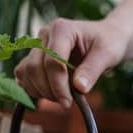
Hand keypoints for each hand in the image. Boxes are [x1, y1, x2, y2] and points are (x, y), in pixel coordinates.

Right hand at [14, 17, 129, 108]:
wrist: (106, 37)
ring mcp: (37, 45)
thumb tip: (79, 88)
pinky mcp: (34, 56)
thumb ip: (93, 70)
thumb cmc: (109, 42)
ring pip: (25, 72)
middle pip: (35, 68)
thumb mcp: (107, 54)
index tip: (68, 103)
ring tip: (61, 97)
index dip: (58, 86)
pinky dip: (32, 87)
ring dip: (39, 90)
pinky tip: (50, 94)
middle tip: (66, 103)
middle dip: (49, 90)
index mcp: (62, 29)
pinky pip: (23, 74)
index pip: (53, 62)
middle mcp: (44, 34)